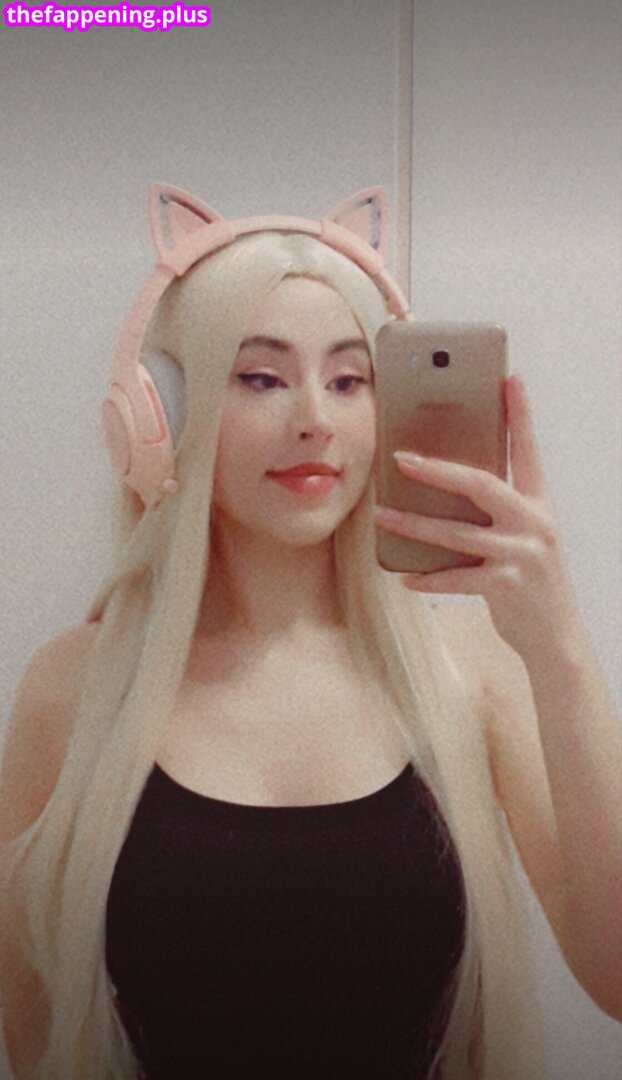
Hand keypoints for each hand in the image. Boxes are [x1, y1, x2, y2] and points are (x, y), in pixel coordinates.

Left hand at [374, 375, 582, 658]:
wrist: (556, 634)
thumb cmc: (529, 577)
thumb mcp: (523, 535)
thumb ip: (496, 510)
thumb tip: (445, 482)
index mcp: (537, 503)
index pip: (526, 450)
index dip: (519, 414)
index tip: (509, 379)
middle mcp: (533, 522)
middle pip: (481, 484)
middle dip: (437, 469)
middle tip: (400, 458)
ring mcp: (521, 554)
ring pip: (457, 532)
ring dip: (414, 524)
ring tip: (382, 516)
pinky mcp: (506, 586)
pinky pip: (457, 578)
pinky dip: (429, 578)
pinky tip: (405, 576)